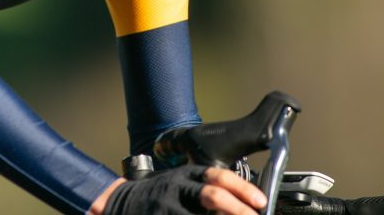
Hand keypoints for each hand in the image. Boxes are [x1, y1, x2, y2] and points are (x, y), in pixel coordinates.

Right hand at [100, 165, 266, 214]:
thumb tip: (245, 204)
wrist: (121, 202)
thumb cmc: (161, 195)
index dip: (243, 188)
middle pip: (212, 195)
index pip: (219, 176)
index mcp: (188, 174)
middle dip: (238, 210)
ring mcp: (168, 206)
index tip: (261, 202)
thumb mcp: (183, 184)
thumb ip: (209, 190)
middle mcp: (178, 187)